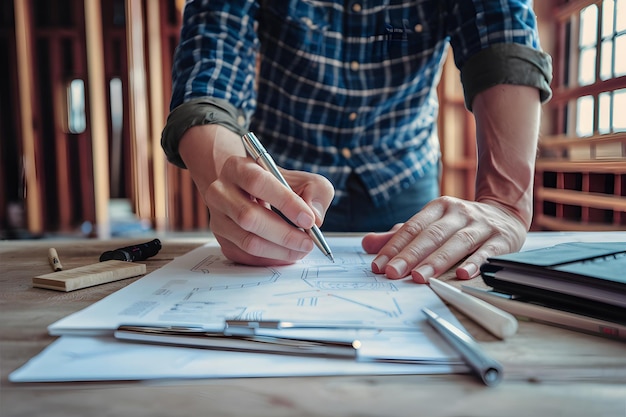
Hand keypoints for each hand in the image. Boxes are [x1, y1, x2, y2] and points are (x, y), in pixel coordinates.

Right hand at [205, 155, 333, 265]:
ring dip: (279, 250)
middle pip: (248, 217)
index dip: (285, 202)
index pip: (258, 182)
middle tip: (308, 242)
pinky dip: (271, 259)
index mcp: (238, 168)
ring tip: (301, 249)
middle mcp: (220, 192)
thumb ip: (315, 192)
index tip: (308, 220)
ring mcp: (218, 218)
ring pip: (248, 241)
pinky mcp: (223, 240)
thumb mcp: (303, 180)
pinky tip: (287, 254)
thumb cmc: (279, 185)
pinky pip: (247, 256)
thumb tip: (314, 217)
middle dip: (284, 234)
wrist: (250, 193)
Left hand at [361, 196, 527, 282]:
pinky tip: (463, 275)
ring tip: (419, 277)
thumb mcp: (429, 224)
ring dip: (437, 261)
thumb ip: (399, 236)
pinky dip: (476, 263)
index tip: (378, 266)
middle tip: (394, 274)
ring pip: (456, 243)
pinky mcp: (501, 239)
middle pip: (431, 235)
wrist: (506, 213)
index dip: (394, 247)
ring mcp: (481, 225)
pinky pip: (487, 251)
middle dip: (410, 255)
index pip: (412, 228)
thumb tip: (367, 244)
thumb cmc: (459, 224)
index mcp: (438, 207)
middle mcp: (459, 213)